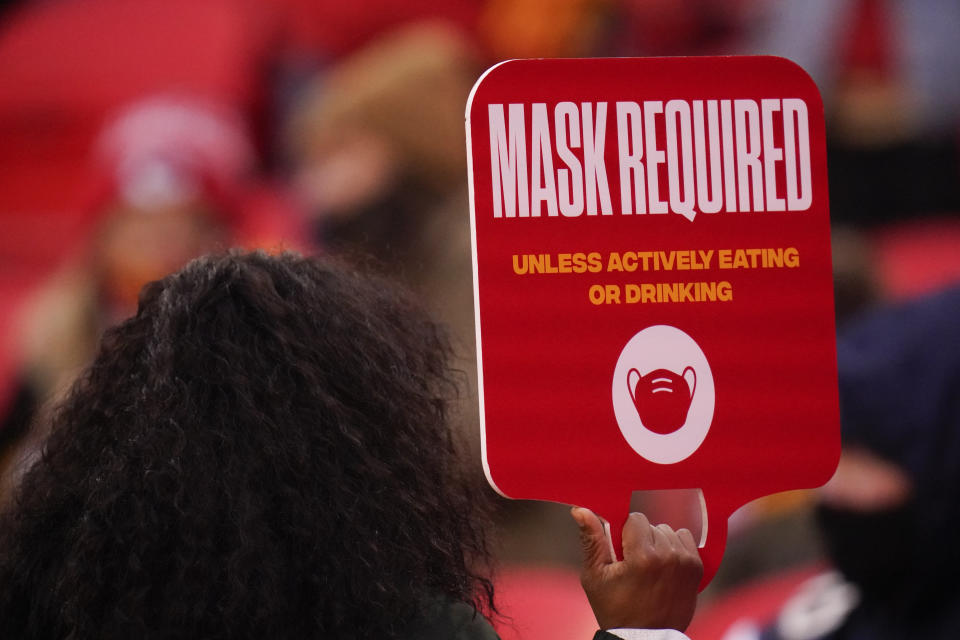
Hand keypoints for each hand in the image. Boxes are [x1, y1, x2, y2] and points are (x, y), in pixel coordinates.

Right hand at [572, 507, 702, 630]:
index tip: (622, 553)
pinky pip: (684, 539)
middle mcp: (668, 556)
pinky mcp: (696, 568)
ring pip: (667, 531)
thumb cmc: (615, 608)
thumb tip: (581, 510)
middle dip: (640, 539)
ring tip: (649, 567)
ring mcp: (685, 562)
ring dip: (658, 543)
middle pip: (651, 525)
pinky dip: (673, 548)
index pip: (636, 518)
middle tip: (634, 565)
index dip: (625, 533)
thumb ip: (591, 540)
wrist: (644, 638)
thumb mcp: (595, 576)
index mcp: (643, 557)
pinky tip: (664, 567)